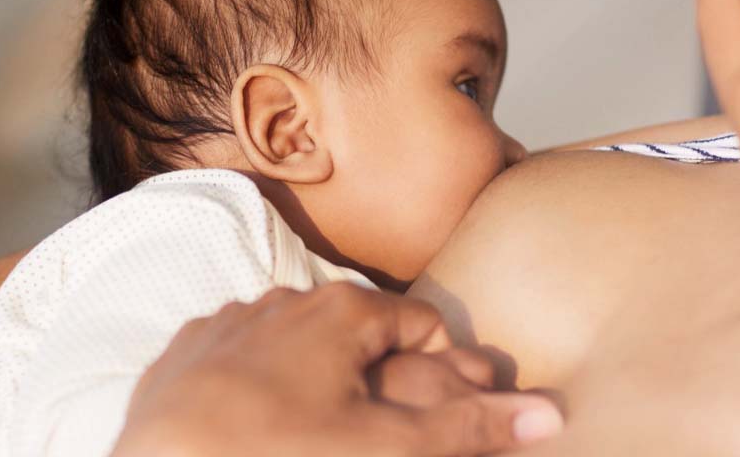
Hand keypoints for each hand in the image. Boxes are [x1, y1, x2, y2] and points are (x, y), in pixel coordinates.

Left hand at [111, 283, 561, 456]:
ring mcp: (231, 320)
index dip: (440, 370)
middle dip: (380, 377)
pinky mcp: (187, 351)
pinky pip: (244, 357)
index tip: (434, 415)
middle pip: (360, 332)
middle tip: (377, 432)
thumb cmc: (278, 453)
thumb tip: (552, 415)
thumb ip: (469, 428)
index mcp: (341, 308)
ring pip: (300, 343)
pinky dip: (263, 384)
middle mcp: (286, 297)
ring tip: (316, 433)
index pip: (421, 324)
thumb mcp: (385, 448)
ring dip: (321, 379)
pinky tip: (258, 427)